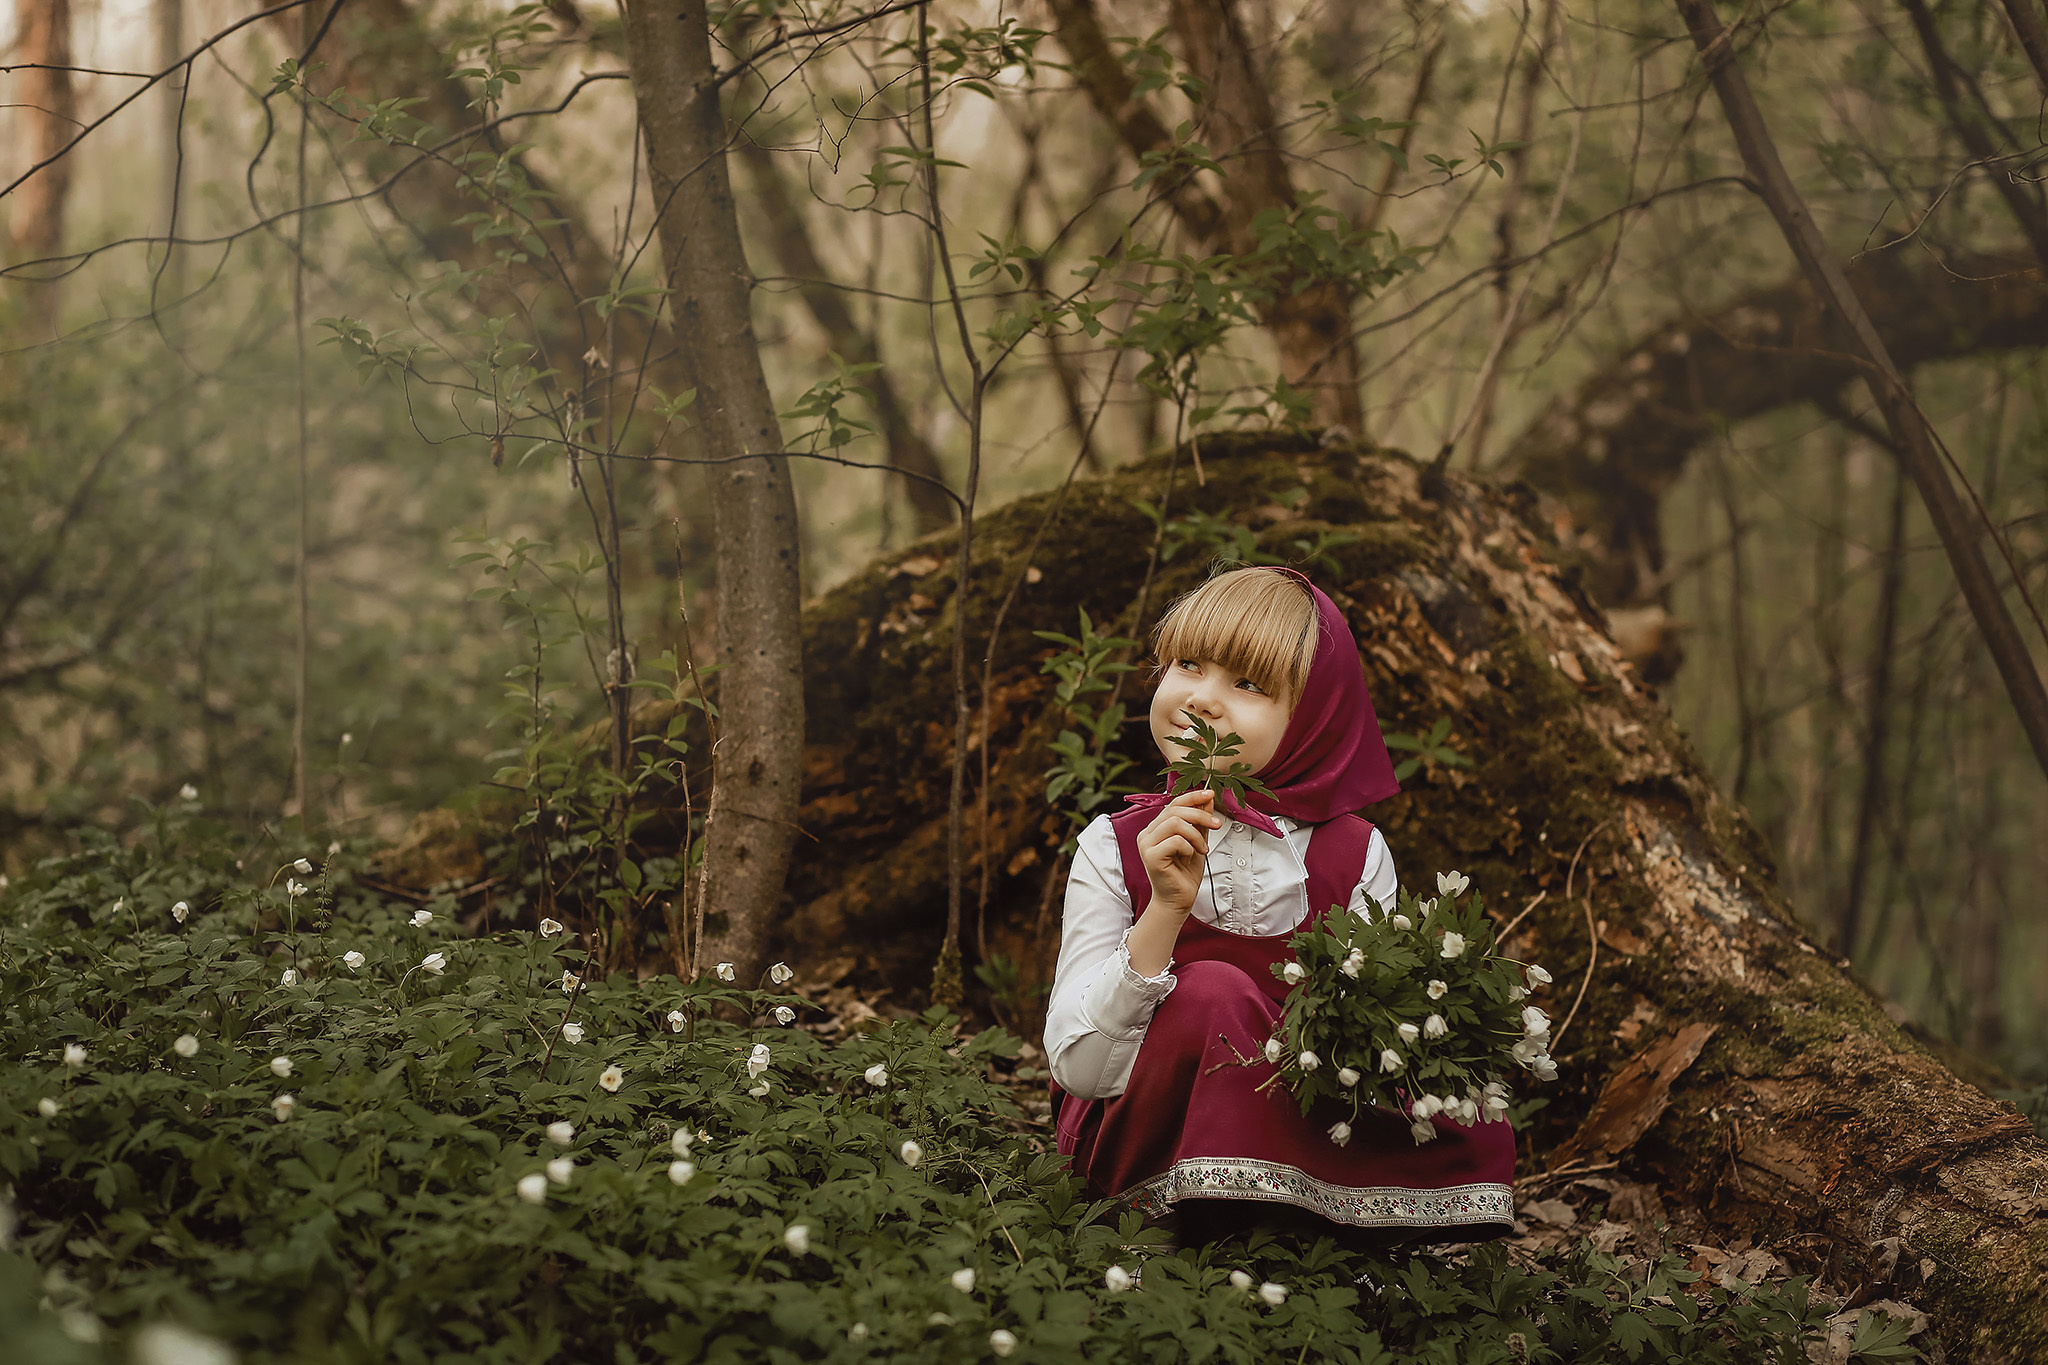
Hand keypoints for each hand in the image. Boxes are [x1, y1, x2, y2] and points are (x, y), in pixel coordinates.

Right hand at [1136, 788, 1220, 917]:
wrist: (1179, 900)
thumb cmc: (1185, 873)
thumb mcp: (1197, 841)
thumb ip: (1199, 821)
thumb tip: (1207, 798)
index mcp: (1155, 828)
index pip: (1173, 804)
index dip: (1192, 796)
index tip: (1210, 795)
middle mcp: (1147, 834)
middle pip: (1175, 810)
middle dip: (1200, 815)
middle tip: (1217, 825)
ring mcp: (1146, 845)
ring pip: (1175, 823)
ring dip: (1196, 835)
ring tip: (1202, 849)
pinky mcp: (1151, 856)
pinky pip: (1175, 841)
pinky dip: (1189, 848)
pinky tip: (1190, 858)